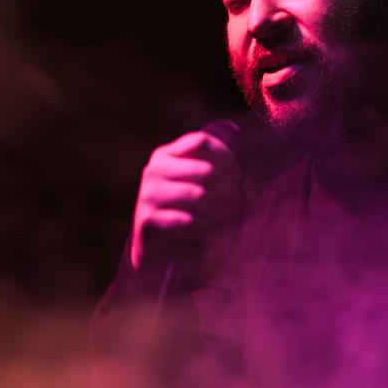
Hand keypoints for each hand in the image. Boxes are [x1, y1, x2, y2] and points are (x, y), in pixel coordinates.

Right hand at [130, 131, 240, 270]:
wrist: (157, 258)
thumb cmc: (187, 218)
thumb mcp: (201, 187)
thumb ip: (217, 162)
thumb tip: (235, 130)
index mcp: (167, 156)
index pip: (203, 142)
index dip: (228, 160)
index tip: (239, 182)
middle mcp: (154, 171)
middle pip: (206, 171)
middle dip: (231, 193)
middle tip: (239, 211)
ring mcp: (148, 196)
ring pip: (199, 196)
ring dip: (223, 213)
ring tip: (231, 224)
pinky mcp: (147, 222)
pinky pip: (189, 221)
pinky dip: (209, 229)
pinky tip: (215, 234)